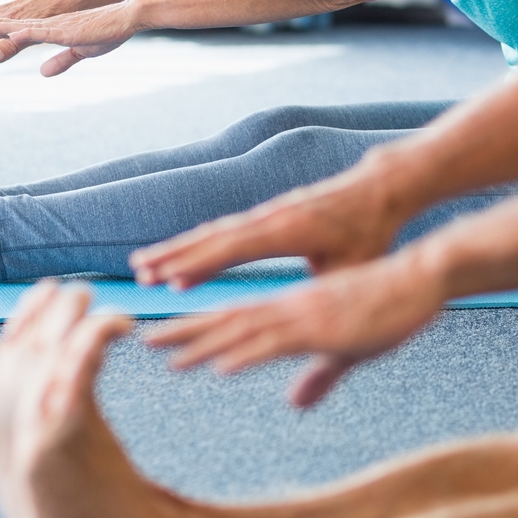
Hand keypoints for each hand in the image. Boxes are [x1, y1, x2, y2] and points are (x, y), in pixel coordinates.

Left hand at [0, 0, 143, 76]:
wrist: (126, 17)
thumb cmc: (106, 32)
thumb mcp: (80, 51)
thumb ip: (61, 60)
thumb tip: (43, 72)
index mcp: (39, 28)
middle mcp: (37, 23)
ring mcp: (48, 24)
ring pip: (9, 26)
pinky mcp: (62, 29)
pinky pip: (35, 30)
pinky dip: (17, 32)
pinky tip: (0, 32)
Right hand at [130, 169, 413, 288]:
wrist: (378, 188)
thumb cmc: (370, 232)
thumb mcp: (353, 268)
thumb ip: (328, 298)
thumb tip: (316, 329)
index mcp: (288, 230)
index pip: (235, 249)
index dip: (202, 266)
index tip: (170, 283)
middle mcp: (270, 217)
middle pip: (213, 237)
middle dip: (174, 256)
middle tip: (139, 274)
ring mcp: (268, 213)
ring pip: (214, 232)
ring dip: (179, 248)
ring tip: (145, 265)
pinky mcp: (270, 214)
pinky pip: (226, 229)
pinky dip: (199, 242)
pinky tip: (182, 255)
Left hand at [145, 255, 444, 405]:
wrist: (422, 278)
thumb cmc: (390, 309)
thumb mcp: (349, 351)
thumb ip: (320, 376)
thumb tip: (296, 404)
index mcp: (293, 309)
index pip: (234, 318)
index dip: (197, 328)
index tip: (162, 337)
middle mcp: (290, 307)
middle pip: (226, 319)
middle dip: (184, 331)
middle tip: (142, 341)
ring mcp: (303, 315)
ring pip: (241, 330)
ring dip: (201, 343)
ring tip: (164, 356)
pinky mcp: (322, 328)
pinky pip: (275, 344)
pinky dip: (246, 355)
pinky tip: (220, 366)